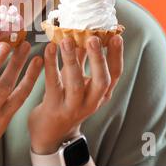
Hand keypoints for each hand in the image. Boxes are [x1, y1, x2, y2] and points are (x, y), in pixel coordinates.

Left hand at [28, 35, 123, 154]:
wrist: (50, 133)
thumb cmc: (65, 99)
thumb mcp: (78, 80)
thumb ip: (82, 59)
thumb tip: (85, 32)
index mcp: (101, 94)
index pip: (115, 74)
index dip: (117, 55)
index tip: (116, 36)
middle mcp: (91, 102)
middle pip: (101, 81)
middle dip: (99, 58)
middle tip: (93, 38)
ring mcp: (72, 107)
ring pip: (75, 83)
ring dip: (71, 60)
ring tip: (67, 40)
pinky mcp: (54, 108)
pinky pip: (53, 84)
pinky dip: (50, 65)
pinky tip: (48, 49)